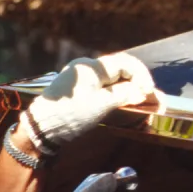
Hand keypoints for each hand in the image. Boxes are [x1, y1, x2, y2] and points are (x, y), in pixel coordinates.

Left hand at [25, 54, 155, 149]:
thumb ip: (125, 94)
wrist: (41, 128)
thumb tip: (144, 91)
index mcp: (92, 67)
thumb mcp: (101, 105)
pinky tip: (124, 102)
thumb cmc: (70, 114)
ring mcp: (82, 79)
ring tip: (142, 102)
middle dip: (138, 83)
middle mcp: (87, 68)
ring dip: (129, 89)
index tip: (150, 92)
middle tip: (152, 98)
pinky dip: (117, 93)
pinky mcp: (79, 90)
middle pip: (120, 70)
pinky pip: (103, 87)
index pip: (125, 63)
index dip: (142, 75)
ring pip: (112, 79)